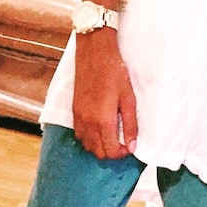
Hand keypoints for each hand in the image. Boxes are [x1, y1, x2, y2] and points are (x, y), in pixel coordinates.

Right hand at [72, 31, 137, 158]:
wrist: (94, 53)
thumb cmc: (114, 72)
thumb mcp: (128, 98)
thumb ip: (131, 125)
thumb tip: (132, 146)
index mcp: (103, 121)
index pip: (111, 151)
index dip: (122, 153)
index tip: (129, 145)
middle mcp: (88, 123)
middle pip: (98, 152)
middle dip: (111, 151)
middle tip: (122, 141)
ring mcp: (79, 117)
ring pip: (87, 145)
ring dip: (100, 145)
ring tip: (111, 134)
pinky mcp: (74, 110)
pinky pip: (80, 134)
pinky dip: (89, 137)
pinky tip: (99, 126)